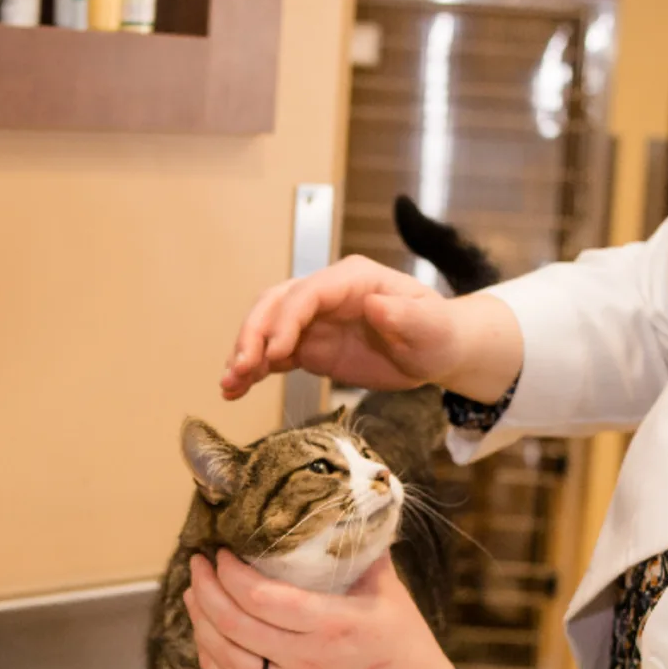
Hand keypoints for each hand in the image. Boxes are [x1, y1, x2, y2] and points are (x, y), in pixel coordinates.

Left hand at [186, 550, 457, 668]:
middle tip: (199, 565)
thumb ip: (362, 555)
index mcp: (331, 624)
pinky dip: (211, 664)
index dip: (231, 573)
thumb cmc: (405, 647)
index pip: (261, 597)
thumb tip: (343, 514)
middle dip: (206, 589)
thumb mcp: (390, 594)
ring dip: (202, 624)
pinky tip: (206, 642)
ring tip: (195, 596)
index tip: (222, 553)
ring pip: (225, 658)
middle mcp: (304, 658)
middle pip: (234, 624)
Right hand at [220, 255, 464, 399]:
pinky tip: (236, 389)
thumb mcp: (430, 325)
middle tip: (241, 369)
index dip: (287, 321)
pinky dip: (254, 369)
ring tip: (230, 384)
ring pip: (267, 328)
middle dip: (254, 334)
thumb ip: (404, 315)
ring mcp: (313, 321)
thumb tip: (374, 305)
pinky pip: (274, 354)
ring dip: (245, 353)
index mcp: (352, 279)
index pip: (308, 293)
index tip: (276, 352)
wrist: (437, 352)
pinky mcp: (310, 347)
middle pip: (275, 304)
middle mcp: (325, 294)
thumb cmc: (437, 333)